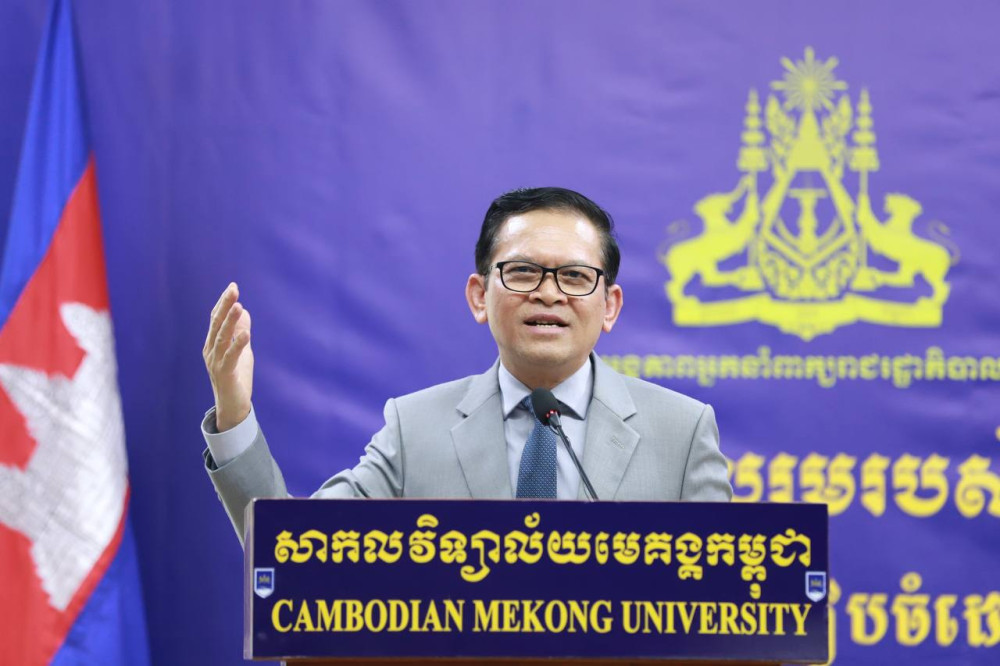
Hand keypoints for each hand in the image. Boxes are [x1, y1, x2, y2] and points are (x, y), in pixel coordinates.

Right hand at [203, 282, 253, 430]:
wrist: (233, 406)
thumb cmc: (236, 377)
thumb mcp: (242, 351)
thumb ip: (241, 332)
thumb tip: (244, 311)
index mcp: (212, 343)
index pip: (216, 319)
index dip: (223, 302)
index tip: (232, 286)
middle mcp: (210, 350)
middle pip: (216, 324)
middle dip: (225, 306)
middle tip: (233, 289)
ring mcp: (215, 362)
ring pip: (221, 338)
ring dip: (230, 321)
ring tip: (238, 306)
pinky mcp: (224, 373)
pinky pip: (231, 356)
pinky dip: (238, 344)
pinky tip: (246, 333)